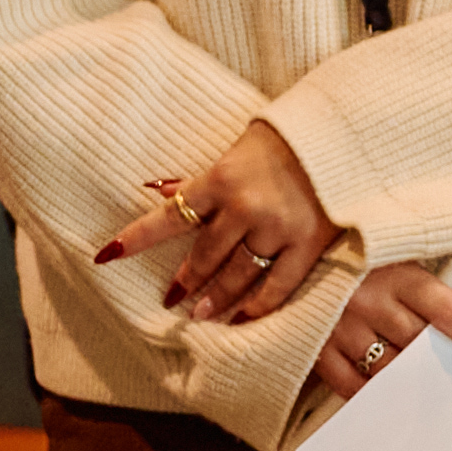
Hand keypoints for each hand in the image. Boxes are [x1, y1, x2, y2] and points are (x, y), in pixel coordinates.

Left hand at [104, 114, 344, 326]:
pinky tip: (243, 318)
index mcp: (221, 179)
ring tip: (201, 314)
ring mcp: (277, 228)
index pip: (168, 215)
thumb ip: (202, 179)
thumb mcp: (237, 149)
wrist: (345, 132)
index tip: (106, 256)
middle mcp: (244, 207)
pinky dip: (259, 305)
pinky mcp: (308, 244)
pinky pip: (279, 285)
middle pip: (204, 256)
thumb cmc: (286, 137)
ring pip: (238, 275)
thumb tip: (157, 189)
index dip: (136, 237)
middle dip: (184, 280)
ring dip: (216, 298)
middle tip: (171, 298)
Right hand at [309, 259, 451, 405]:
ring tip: (424, 385)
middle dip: (439, 358)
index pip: (444, 308)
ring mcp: (341, 328)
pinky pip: (350, 384)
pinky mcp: (317, 349)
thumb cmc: (358, 260)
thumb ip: (429, 289)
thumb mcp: (397, 261)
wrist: (294, 250)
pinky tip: (384, 393)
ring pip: (388, 368)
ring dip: (408, 377)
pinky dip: (370, 392)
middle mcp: (370, 302)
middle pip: (417, 343)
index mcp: (396, 274)